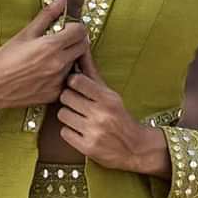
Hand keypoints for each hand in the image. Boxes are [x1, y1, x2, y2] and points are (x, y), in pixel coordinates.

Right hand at [0, 0, 89, 116]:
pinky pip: (67, 81)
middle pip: (83, 47)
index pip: (81, 31)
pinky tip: (45, 74)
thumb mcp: (25, 33)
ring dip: (69, 59)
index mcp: (52, 46)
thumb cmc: (4, 58)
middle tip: (61, 41)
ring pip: (76, 65)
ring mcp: (58, 81)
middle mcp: (59, 64)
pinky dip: (61, 76)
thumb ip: (48, 14)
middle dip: (76, 41)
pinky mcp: (54, 95)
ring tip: (50, 59)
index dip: (75, 27)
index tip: (66, 28)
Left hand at [55, 44, 168, 175]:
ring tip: (78, 118)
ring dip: (68, 116)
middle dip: (69, 99)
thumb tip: (82, 49)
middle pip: (65, 97)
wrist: (135, 148)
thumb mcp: (110, 95)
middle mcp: (100, 114)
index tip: (76, 87)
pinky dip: (69, 131)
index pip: (76, 81)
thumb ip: (92, 74)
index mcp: (107, 98)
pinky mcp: (87, 147)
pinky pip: (64, 132)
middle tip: (76, 103)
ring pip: (62, 114)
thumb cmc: (120, 117)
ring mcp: (93, 132)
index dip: (72, 83)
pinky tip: (79, 131)